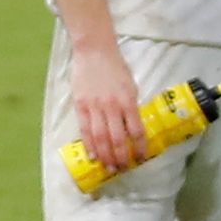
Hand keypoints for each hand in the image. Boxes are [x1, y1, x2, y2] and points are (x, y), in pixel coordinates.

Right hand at [64, 36, 147, 174]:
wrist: (94, 51)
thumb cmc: (115, 67)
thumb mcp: (130, 85)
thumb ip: (130, 106)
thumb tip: (131, 126)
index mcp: (128, 101)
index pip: (136, 130)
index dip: (139, 147)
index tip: (140, 158)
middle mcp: (113, 106)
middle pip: (118, 139)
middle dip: (121, 157)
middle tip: (123, 169)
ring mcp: (95, 107)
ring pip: (101, 138)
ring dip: (106, 156)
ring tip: (109, 168)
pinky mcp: (80, 105)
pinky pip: (85, 130)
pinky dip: (90, 145)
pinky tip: (93, 156)